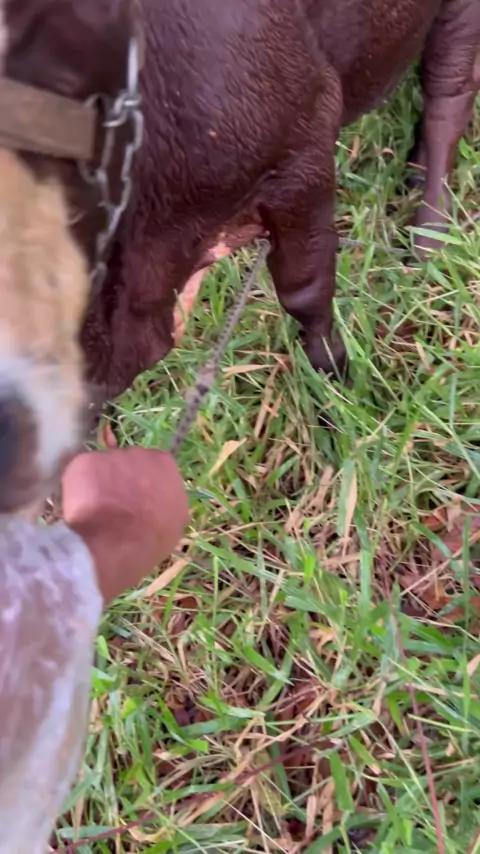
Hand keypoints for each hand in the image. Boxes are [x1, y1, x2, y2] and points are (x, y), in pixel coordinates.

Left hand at [62, 447, 188, 602]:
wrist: (115, 544)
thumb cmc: (150, 539)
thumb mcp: (174, 522)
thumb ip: (167, 502)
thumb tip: (158, 502)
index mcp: (164, 464)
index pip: (154, 467)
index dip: (145, 485)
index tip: (139, 500)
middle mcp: (138, 453)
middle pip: (128, 463)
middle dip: (122, 480)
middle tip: (117, 505)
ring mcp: (109, 456)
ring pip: (103, 467)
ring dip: (100, 484)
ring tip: (96, 511)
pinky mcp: (83, 462)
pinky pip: (81, 474)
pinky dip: (79, 489)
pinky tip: (80, 510)